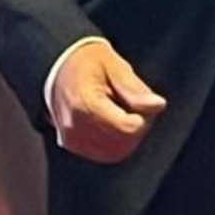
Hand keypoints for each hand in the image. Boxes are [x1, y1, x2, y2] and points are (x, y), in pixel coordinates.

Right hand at [48, 41, 166, 164]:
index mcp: (85, 104)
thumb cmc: (87, 62)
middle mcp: (75, 127)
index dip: (143, 117)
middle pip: (124, 142)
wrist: (56, 67)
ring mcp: (71, 139)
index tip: (139, 100)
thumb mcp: (114, 65)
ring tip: (121, 110)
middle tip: (132, 102)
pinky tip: (111, 120)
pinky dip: (115, 140)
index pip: (128, 128)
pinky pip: (105, 152)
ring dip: (127, 135)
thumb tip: (159, 105)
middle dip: (137, 126)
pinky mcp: (71, 144)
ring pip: (116, 151)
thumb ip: (135, 89)